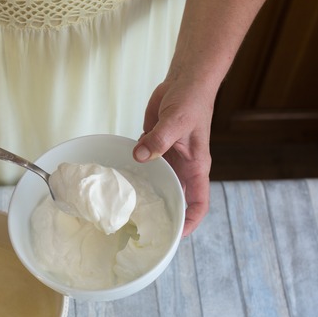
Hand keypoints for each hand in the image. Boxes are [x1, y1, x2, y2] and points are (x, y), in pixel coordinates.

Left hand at [133, 78, 214, 236]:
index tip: (176, 236)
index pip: (198, 202)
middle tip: (143, 232)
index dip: (190, 221)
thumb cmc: (192, 100)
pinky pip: (144, 165)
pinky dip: (134, 173)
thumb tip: (140, 156)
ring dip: (146, 195)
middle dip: (164, 215)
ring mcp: (168, 157)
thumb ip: (159, 139)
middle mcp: (183, 166)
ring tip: (126, 213)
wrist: (185, 81)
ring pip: (158, 183)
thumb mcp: (177, 120)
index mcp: (196, 166)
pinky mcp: (155, 147)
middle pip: (176, 198)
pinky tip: (119, 182)